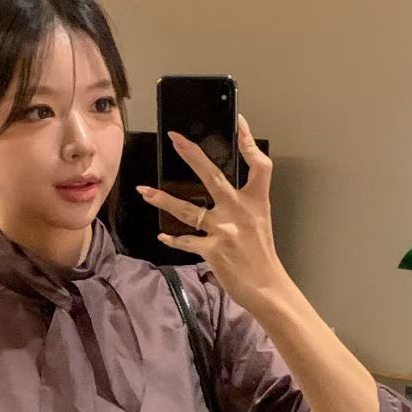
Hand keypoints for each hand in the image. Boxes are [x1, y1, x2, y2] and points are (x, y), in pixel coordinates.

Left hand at [136, 113, 288, 312]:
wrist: (266, 287)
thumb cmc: (262, 255)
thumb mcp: (260, 221)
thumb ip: (244, 204)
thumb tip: (223, 192)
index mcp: (256, 202)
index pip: (259, 165)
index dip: (250, 143)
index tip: (240, 124)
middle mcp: (240, 211)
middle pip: (213, 176)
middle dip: (192, 155)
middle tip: (174, 139)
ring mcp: (224, 230)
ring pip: (188, 210)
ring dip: (163, 199)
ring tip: (144, 191)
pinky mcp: (213, 250)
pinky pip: (186, 241)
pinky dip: (173, 239)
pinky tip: (162, 235)